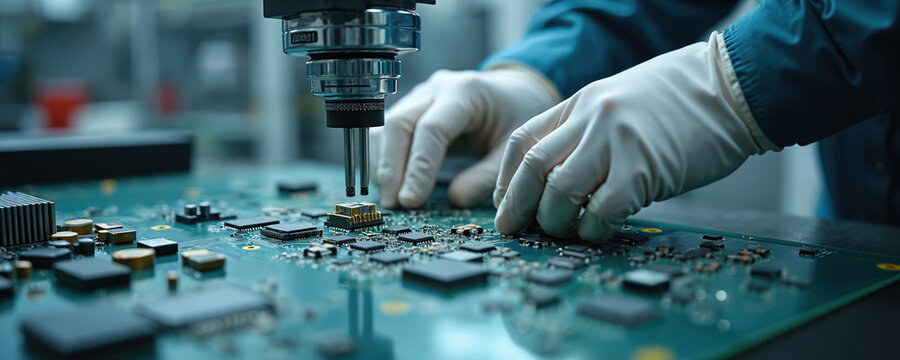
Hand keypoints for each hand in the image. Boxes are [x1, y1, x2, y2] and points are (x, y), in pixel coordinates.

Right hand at [374, 68, 557, 208]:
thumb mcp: (514, 148)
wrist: (515, 91)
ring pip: (387, 126)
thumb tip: (454, 200)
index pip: (431, 129)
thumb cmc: (516, 117)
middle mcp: (437, 89)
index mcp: (465, 92)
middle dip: (391, 168)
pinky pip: (389, 130)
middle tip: (393, 204)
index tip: (411, 201)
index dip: (418, 168)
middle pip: (399, 123)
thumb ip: (487, 175)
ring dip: (384, 163)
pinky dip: (384, 156)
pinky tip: (388, 181)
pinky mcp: (412, 107)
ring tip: (389, 197)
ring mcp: (420, 95)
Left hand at [493, 33, 777, 240]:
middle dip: (518, 206)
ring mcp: (617, 141)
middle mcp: (591, 119)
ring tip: (564, 230)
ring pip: (561, 191)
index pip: (523, 143)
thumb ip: (583, 135)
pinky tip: (597, 230)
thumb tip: (552, 186)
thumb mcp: (615, 104)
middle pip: (534, 169)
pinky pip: (604, 209)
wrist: (730, 87)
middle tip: (516, 229)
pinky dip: (593, 228)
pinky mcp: (646, 167)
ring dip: (556, 221)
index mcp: (579, 104)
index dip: (506, 180)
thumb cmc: (676, 104)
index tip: (505, 205)